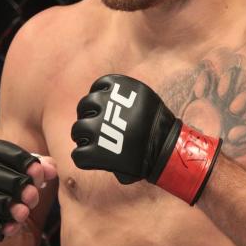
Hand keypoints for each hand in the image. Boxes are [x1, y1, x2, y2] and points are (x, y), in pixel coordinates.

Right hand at [0, 138, 56, 242]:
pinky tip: (12, 228)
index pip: (14, 155)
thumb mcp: (24, 172)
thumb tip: (51, 169)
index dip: (32, 167)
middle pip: (8, 181)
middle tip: (32, 196)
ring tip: (24, 212)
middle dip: (26, 191)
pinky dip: (4, 228)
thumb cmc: (8, 186)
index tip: (39, 176)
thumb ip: (41, 167)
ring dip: (18, 211)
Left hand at [70, 74, 220, 203]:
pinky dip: (82, 158)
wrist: (167, 151)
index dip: (99, 98)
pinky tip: (91, 159)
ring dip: (81, 136)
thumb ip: (124, 99)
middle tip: (94, 127)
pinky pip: (79, 154)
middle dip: (87, 116)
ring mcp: (100, 127)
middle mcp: (109, 104)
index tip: (103, 108)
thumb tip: (104, 96)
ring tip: (90, 143)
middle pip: (85, 105)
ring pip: (78, 129)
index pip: (99, 86)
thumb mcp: (143, 102)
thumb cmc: (158, 128)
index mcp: (122, 88)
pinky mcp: (97, 151)